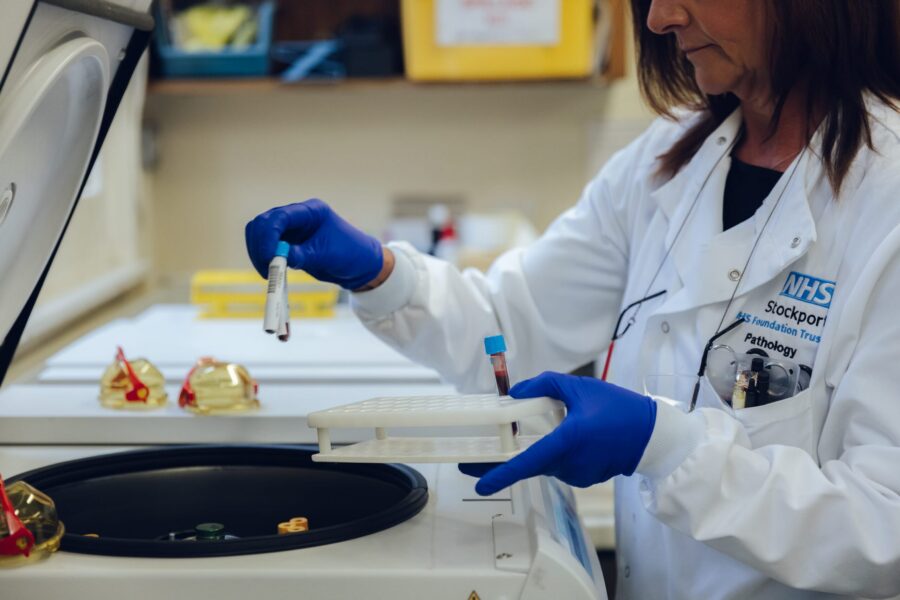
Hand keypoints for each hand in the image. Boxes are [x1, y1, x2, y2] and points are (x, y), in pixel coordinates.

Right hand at [245, 199, 383, 290]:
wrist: (359, 265)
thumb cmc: (350, 254)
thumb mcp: (327, 256)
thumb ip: (302, 255)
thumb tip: (277, 258)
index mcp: (311, 211)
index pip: (280, 217)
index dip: (268, 236)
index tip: (268, 257)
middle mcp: (298, 216)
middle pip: (264, 222)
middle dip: (260, 245)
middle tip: (266, 268)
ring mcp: (291, 228)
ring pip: (260, 233)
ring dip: (258, 252)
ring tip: (269, 273)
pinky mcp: (287, 242)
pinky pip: (265, 245)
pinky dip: (263, 257)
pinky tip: (270, 271)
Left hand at [459, 372, 656, 494]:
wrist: (653, 436)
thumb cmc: (619, 408)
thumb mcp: (580, 387)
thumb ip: (544, 385)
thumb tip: (515, 393)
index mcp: (568, 440)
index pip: (528, 462)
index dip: (502, 473)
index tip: (480, 483)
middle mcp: (570, 463)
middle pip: (529, 464)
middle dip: (502, 463)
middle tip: (474, 462)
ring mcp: (577, 474)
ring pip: (544, 463)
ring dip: (537, 450)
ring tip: (548, 431)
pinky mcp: (584, 478)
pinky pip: (559, 465)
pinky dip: (554, 453)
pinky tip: (570, 438)